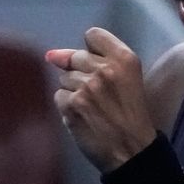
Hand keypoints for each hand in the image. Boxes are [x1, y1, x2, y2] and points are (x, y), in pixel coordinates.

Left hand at [46, 27, 156, 172]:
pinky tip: (83, 116)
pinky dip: (68, 107)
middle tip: (97, 93)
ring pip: (65, 77)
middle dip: (81, 73)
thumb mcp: (128, 78)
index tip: (98, 66)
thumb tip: (52, 55)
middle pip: (76, 57)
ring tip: (92, 107)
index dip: (92, 50)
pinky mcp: (72, 105)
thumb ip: (99, 59)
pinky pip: (59, 96)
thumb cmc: (131, 112)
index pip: (93, 35)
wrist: (131, 148)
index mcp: (125, 58)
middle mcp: (105, 68)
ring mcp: (86, 86)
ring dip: (74, 91)